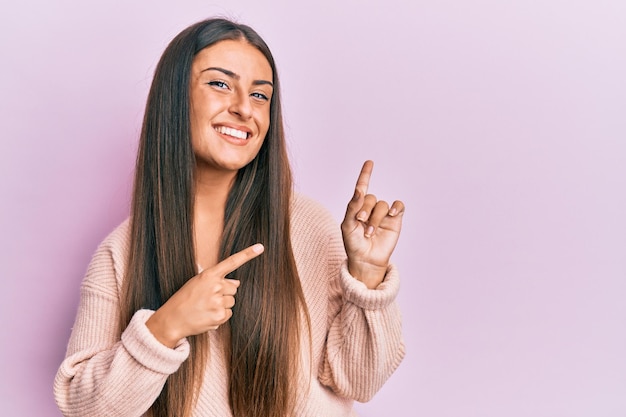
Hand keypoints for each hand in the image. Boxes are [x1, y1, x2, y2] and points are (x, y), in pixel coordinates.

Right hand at [146, 243, 264, 347]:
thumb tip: (237, 283)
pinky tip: (207, 315)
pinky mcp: (220, 316)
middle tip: (206, 298)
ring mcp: (218, 301)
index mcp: (209, 275)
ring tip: (206, 307)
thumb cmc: (184, 299)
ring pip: (232, 301)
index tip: (260, 247)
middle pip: (233, 288)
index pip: (232, 262)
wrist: (172, 319)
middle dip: (224, 293)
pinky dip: (220, 316)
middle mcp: (215, 286)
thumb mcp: (197, 283)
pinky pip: (229, 314)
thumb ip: (217, 280)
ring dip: (222, 305)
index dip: (247, 254)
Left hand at [341, 160, 403, 288]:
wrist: (366, 260)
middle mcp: (371, 208)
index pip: (362, 188)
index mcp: (357, 207)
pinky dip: (397, 207)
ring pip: (383, 205)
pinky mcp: (395, 220)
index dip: (365, 175)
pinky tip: (393, 213)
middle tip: (361, 222)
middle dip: (365, 209)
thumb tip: (359, 191)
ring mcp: (383, 214)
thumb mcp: (347, 226)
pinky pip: (399, 206)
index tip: (369, 162)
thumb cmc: (354, 244)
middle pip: (371, 198)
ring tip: (370, 232)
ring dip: (376, 218)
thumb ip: (352, 208)